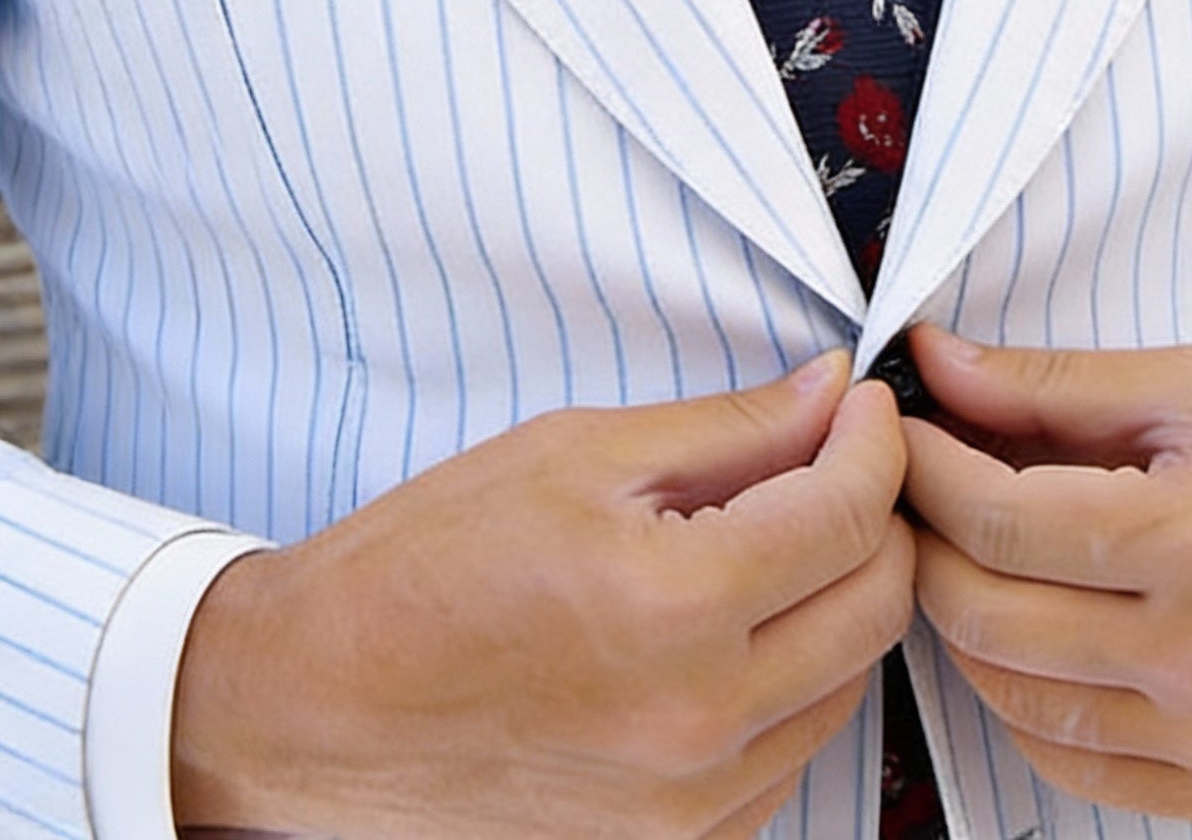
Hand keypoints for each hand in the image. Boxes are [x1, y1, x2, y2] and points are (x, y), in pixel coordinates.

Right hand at [172, 354, 913, 839]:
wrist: (311, 701)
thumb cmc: (425, 564)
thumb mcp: (578, 453)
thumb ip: (729, 427)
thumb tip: (830, 392)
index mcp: (675, 606)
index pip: (851, 513)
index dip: (876, 440)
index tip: (862, 405)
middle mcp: (697, 720)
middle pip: (879, 604)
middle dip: (880, 515)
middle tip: (839, 460)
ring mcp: (688, 804)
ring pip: (851, 683)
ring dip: (844, 599)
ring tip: (786, 538)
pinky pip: (791, 754)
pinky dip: (798, 680)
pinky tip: (745, 627)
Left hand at [901, 328, 1191, 823]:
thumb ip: (1055, 384)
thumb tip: (936, 362)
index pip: (997, 522)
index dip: (925, 471)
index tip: (901, 431)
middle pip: (985, 618)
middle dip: (926, 543)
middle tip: (919, 490)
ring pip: (1013, 700)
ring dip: (966, 622)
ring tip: (971, 554)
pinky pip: (1074, 765)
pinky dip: (1027, 702)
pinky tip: (1031, 634)